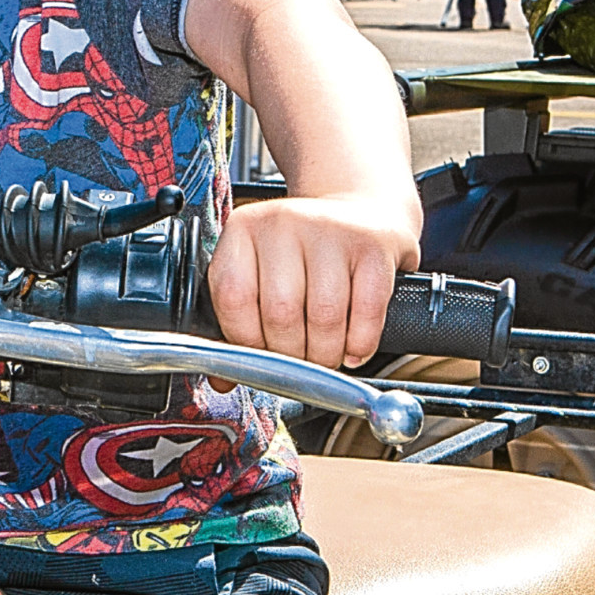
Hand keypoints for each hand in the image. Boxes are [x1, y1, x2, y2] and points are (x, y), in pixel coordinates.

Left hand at [206, 192, 421, 371]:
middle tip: (300, 363)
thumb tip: (222, 380)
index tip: (261, 359)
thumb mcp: (261, 274)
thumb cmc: (304, 256)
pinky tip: (354, 349)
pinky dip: (360, 343)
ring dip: (326, 354)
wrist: (362, 214)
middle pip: (280, 313)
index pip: (234, 300)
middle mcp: (284, 223)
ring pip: (324, 316)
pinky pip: (366, 311)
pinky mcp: (372, 244)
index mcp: (243, 231)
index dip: (247, 342)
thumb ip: (238, 322)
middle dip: (292, 356)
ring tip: (326, 357)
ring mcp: (330, 230)